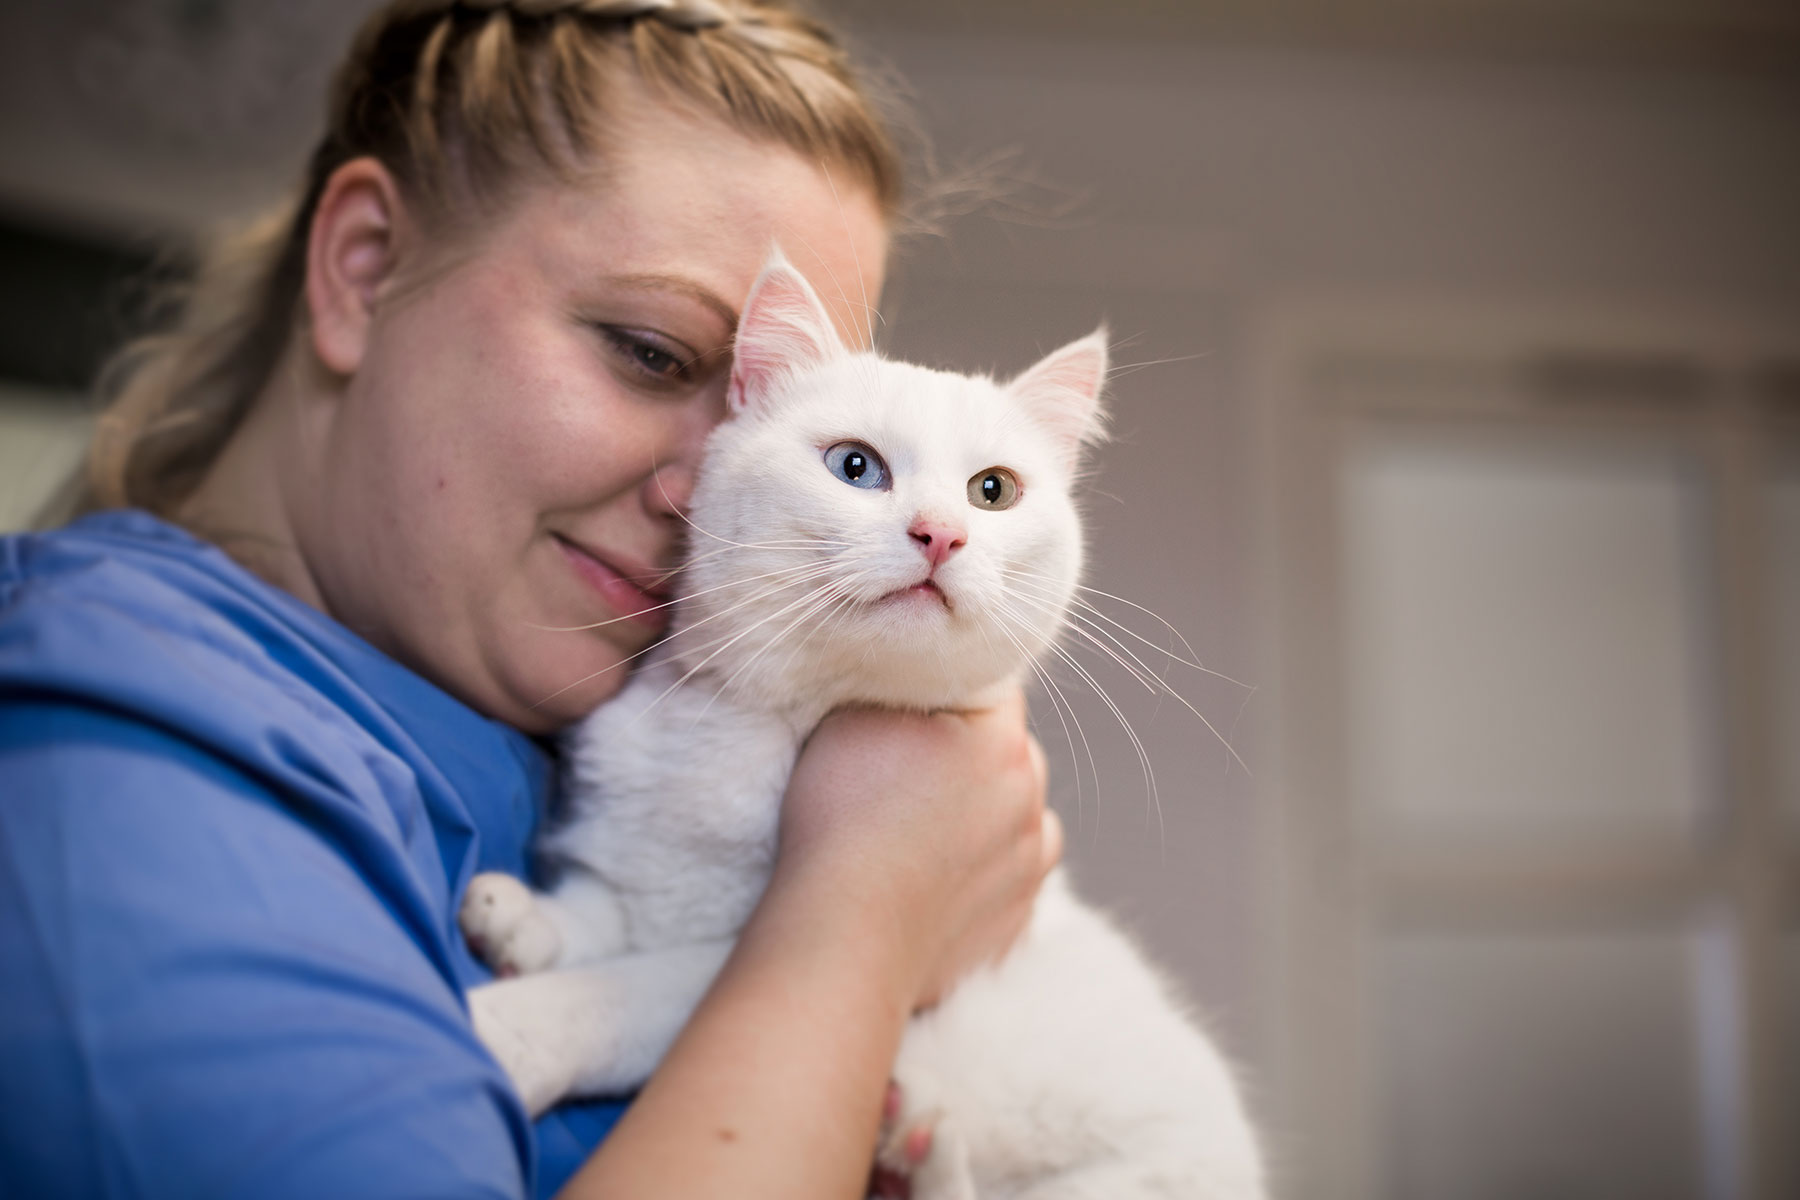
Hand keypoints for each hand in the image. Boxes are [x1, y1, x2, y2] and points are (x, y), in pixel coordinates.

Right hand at [772, 686, 1060, 1009]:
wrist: (844, 935)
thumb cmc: (841, 820)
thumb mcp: (849, 720)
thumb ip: (895, 688)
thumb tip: (908, 673)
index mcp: (1002, 741)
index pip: (992, 686)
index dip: (949, 688)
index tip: (910, 708)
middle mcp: (1030, 798)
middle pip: (1008, 753)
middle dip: (969, 755)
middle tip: (906, 773)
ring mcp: (1030, 866)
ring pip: (1016, 817)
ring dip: (985, 816)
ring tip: (923, 832)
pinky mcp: (1017, 922)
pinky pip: (1009, 880)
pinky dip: (984, 874)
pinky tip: (937, 879)